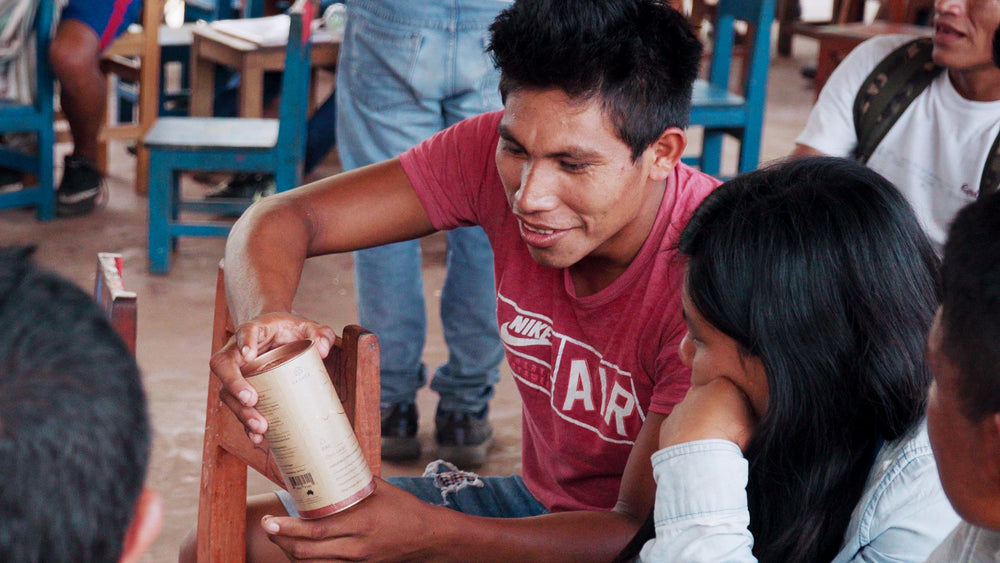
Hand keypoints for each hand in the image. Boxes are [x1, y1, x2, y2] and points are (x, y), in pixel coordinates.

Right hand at [209, 312, 335, 441]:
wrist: (280, 337)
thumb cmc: (290, 331)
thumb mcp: (308, 327)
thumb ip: (320, 334)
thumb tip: (323, 351)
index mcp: (255, 330)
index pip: (245, 331)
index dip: (244, 342)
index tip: (249, 355)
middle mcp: (237, 351)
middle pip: (224, 365)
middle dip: (234, 384)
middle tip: (251, 400)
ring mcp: (236, 372)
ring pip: (226, 392)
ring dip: (240, 411)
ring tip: (260, 426)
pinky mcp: (241, 391)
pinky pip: (237, 409)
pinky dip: (245, 425)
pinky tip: (258, 437)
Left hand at [261, 479, 447, 561]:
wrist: (427, 536)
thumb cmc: (404, 508)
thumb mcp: (380, 489)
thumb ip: (353, 481)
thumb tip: (329, 461)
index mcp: (361, 523)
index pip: (316, 531)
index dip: (288, 528)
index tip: (271, 520)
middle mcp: (356, 547)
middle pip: (307, 553)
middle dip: (281, 540)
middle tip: (268, 526)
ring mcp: (356, 562)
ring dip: (290, 552)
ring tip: (279, 535)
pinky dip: (308, 559)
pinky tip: (299, 548)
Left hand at [659, 377, 756, 451]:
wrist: (698, 458)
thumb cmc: (731, 440)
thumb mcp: (752, 426)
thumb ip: (748, 416)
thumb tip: (748, 419)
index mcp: (721, 386)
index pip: (731, 391)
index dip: (735, 407)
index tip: (738, 422)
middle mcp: (697, 391)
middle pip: (709, 400)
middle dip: (714, 413)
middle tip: (722, 433)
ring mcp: (680, 407)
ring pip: (691, 414)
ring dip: (698, 425)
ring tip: (707, 444)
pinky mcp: (667, 423)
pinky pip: (678, 428)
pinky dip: (684, 436)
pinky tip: (692, 450)